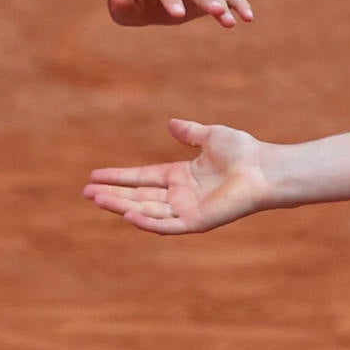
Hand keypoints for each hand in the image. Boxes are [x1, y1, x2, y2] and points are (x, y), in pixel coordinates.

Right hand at [82, 118, 271, 232]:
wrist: (263, 168)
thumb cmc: (243, 151)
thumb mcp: (210, 136)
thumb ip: (190, 132)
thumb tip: (171, 124)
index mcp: (181, 176)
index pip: (142, 178)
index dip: (119, 177)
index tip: (95, 175)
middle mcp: (180, 195)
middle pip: (138, 196)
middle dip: (112, 195)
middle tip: (86, 193)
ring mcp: (187, 210)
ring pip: (146, 211)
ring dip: (121, 206)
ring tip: (97, 200)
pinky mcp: (196, 222)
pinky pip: (166, 225)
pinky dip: (146, 222)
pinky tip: (128, 214)